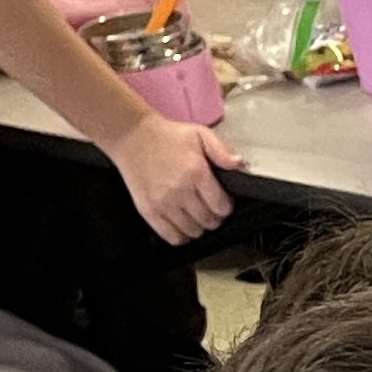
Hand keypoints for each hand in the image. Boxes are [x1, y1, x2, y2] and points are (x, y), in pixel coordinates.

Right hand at [102, 111, 238, 244]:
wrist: (131, 136)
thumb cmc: (167, 136)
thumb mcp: (199, 134)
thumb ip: (222, 150)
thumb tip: (239, 165)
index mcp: (196, 173)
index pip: (222, 207)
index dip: (225, 206)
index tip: (221, 201)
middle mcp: (180, 191)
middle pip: (209, 221)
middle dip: (214, 217)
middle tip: (208, 207)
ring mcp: (163, 203)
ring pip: (193, 232)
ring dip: (198, 226)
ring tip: (195, 214)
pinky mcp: (149, 211)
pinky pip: (173, 237)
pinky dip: (181, 235)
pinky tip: (182, 224)